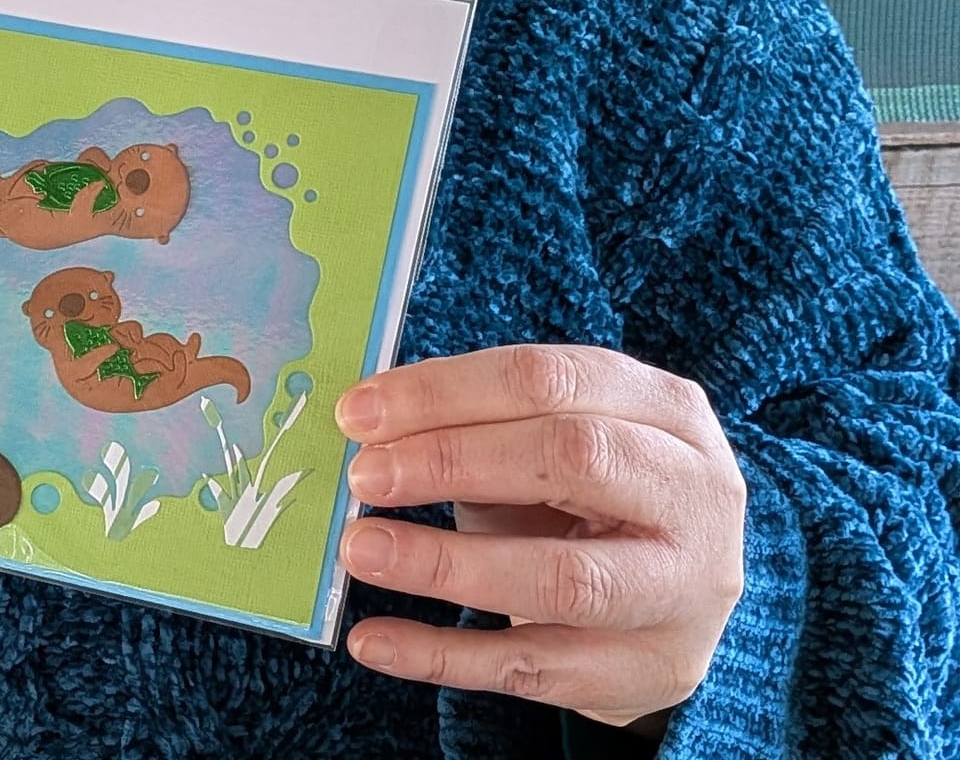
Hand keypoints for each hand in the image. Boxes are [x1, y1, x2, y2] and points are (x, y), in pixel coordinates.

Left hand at [333, 343, 745, 728]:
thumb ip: (479, 421)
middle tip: (364, 476)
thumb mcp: (555, 435)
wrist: (674, 595)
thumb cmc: (590, 492)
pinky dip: (441, 653)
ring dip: (445, 563)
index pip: (546, 380)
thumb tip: (367, 422)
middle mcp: (692, 496)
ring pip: (561, 579)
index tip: (359, 412)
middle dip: (451, 461)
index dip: (445, 392)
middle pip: (571, 459)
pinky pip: (531, 668)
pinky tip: (371, 640)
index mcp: (666, 409)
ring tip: (359, 550)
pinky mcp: (646, 672)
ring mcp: (680, 592)